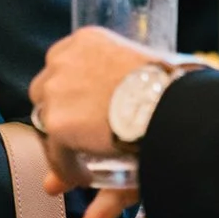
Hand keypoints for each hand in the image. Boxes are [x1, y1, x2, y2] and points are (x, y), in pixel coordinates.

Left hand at [28, 27, 159, 171]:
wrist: (171, 105)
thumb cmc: (173, 83)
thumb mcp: (149, 63)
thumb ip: (140, 73)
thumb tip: (164, 79)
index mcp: (86, 40)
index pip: (63, 64)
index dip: (71, 90)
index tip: (82, 107)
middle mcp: (63, 60)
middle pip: (45, 90)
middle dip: (59, 112)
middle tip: (80, 133)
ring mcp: (57, 92)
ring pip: (46, 123)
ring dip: (61, 140)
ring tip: (83, 158)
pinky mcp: (57, 125)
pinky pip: (56, 155)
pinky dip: (69, 169)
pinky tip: (86, 177)